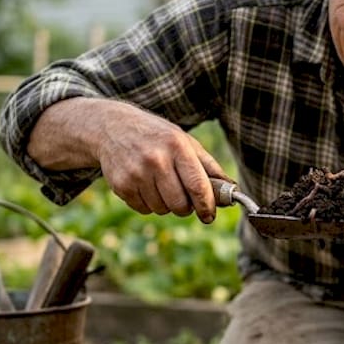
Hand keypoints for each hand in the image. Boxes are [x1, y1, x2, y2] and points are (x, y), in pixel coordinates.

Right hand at [30, 99, 229, 221]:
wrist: (112, 128)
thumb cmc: (157, 137)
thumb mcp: (185, 141)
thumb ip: (209, 166)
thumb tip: (232, 190)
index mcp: (177, 146)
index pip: (197, 186)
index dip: (206, 206)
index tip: (209, 215)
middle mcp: (156, 160)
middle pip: (180, 204)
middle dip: (185, 207)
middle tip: (184, 197)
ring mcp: (136, 173)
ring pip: (162, 210)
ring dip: (166, 204)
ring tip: (160, 184)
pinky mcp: (121, 185)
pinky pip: (144, 210)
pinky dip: (148, 204)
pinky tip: (144, 185)